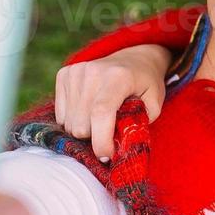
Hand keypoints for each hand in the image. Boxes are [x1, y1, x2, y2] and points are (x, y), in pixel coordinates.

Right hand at [54, 45, 172, 161]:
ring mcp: (75, 71)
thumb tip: (118, 146)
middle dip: (95, 138)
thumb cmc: (146, 85)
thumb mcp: (154, 105)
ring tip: (101, 120)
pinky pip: (61, 116)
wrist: (134, 58)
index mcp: (118, 77)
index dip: (101, 140)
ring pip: (69, 124)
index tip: (108, 156)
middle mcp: (93, 71)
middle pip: (81, 125)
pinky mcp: (64, 74)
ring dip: (85, 131)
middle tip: (111, 133)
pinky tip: (89, 112)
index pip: (101, 112)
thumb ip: (138, 125)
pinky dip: (74, 121)